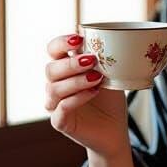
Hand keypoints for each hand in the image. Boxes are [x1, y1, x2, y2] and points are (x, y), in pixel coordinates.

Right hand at [44, 33, 128, 157]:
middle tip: (92, 60)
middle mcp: (55, 85)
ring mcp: (55, 104)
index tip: (79, 39)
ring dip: (76, 80)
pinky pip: (61, 108)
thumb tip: (109, 36)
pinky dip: (77, 98)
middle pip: (50, 69)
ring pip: (53, 88)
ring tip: (97, 78)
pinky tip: (93, 92)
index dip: (61, 42)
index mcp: (64, 69)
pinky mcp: (60, 122)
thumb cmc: (110, 100)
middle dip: (71, 63)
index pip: (52, 50)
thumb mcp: (110, 75)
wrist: (115, 130)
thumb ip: (104, 59)